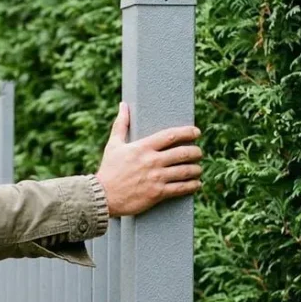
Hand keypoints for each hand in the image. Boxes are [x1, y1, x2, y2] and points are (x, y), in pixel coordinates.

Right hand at [95, 102, 202, 216]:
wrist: (102, 196)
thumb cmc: (108, 170)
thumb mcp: (114, 145)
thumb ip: (121, 124)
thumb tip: (123, 105)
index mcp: (143, 147)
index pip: (172, 135)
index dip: (188, 132)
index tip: (196, 132)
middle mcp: (152, 161)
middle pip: (183, 153)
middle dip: (196, 152)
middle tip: (198, 152)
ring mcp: (156, 178)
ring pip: (186, 171)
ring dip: (196, 169)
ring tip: (197, 169)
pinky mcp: (158, 193)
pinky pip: (181, 188)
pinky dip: (192, 186)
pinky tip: (195, 184)